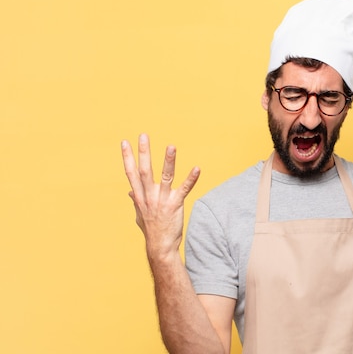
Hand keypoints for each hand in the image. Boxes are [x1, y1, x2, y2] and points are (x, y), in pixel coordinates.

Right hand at [121, 134, 199, 259]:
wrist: (160, 247)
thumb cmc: (151, 230)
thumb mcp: (140, 215)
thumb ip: (136, 201)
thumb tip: (130, 192)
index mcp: (140, 196)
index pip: (131, 173)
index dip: (127, 158)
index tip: (124, 143)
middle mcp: (149, 196)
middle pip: (145, 171)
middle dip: (144, 152)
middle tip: (143, 136)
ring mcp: (162, 200)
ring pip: (165, 177)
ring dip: (168, 161)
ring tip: (171, 146)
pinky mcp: (175, 205)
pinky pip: (184, 189)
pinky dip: (191, 179)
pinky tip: (197, 168)